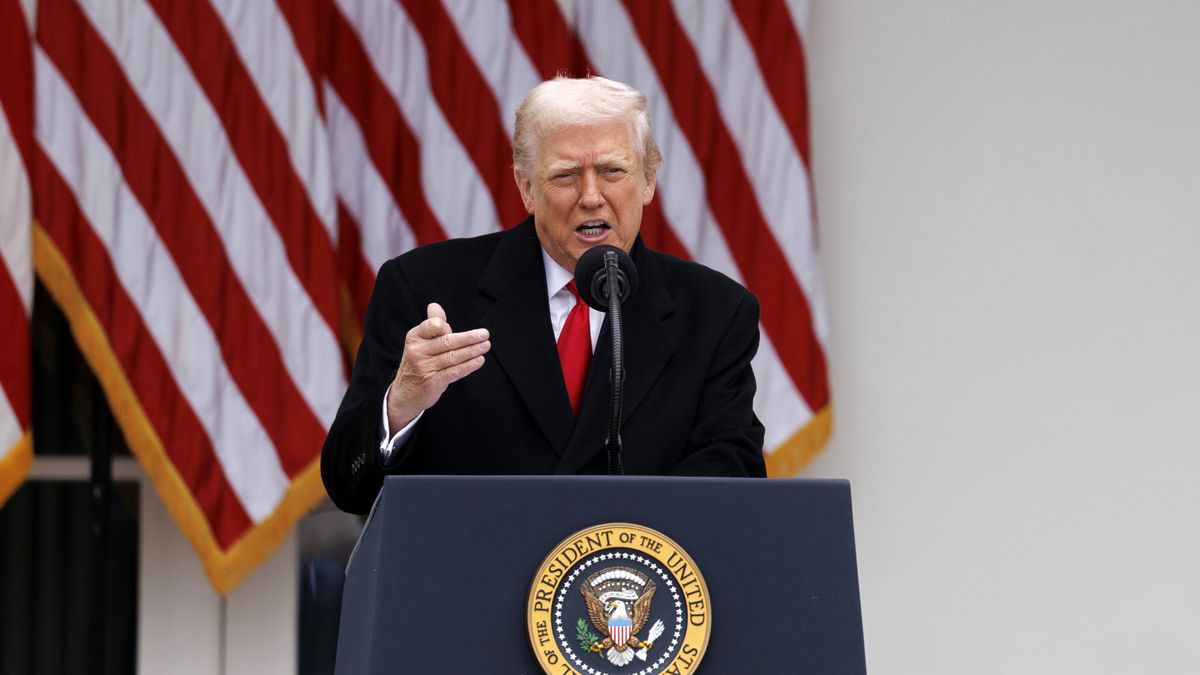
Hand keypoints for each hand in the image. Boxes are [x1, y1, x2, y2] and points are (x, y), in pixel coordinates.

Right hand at [386, 303, 489, 429]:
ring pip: (453, 357)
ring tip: (486, 346)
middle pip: (447, 342)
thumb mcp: (419, 342)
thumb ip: (431, 325)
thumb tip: (434, 306)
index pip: (433, 326)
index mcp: (415, 337)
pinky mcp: (432, 382)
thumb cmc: (418, 362)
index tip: (455, 328)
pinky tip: (479, 360)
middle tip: (485, 334)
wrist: (405, 392)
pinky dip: (468, 366)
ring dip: (472, 351)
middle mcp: (417, 351)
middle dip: (469, 338)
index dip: (445, 326)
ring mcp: (424, 367)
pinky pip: (454, 372)